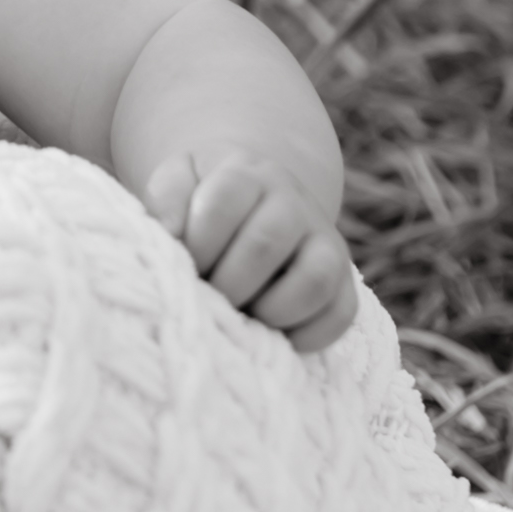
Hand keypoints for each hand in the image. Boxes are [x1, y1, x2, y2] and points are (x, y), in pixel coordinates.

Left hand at [136, 149, 361, 353]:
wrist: (256, 206)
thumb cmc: (206, 202)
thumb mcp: (180, 183)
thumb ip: (167, 199)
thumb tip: (169, 232)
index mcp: (249, 175)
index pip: (224, 201)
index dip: (198, 241)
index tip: (185, 263)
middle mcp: (295, 204)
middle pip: (266, 243)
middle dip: (227, 283)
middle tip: (209, 297)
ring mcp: (327, 243)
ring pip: (316, 279)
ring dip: (270, 310)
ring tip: (243, 316)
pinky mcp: (345, 284)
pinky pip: (341, 315)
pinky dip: (306, 336)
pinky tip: (271, 335)